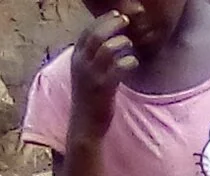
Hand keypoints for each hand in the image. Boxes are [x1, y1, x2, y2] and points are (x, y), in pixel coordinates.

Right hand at [70, 12, 138, 136]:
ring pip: (107, 48)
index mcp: (76, 58)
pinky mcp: (103, 88)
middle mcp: (81, 64)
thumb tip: (108, 40)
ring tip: (129, 45)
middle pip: (96, 35)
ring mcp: (91, 76)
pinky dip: (129, 62)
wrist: (85, 126)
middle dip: (113, 24)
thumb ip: (92, 57)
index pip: (87, 31)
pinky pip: (118, 68)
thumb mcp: (86, 74)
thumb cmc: (89, 99)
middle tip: (126, 20)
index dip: (102, 20)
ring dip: (122, 42)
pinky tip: (133, 63)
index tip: (116, 14)